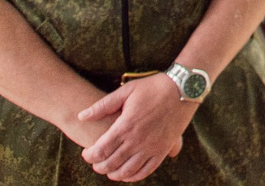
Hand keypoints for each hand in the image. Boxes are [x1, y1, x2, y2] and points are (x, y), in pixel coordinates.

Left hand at [76, 74, 192, 181]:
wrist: (183, 89)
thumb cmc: (153, 87)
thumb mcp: (126, 91)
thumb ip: (102, 106)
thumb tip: (81, 116)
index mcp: (125, 126)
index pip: (100, 150)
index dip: (89, 156)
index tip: (86, 153)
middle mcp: (137, 140)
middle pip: (111, 164)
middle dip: (99, 166)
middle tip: (96, 162)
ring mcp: (151, 147)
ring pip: (127, 171)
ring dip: (114, 174)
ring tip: (110, 170)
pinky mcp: (163, 150)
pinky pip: (146, 171)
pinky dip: (134, 176)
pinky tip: (128, 174)